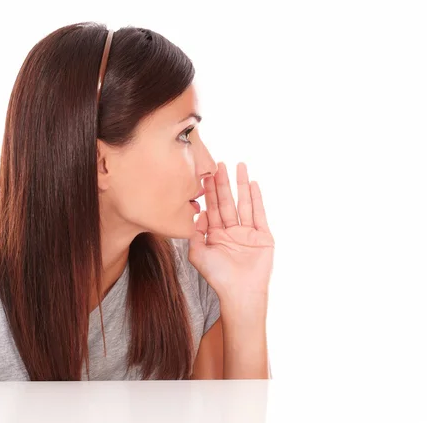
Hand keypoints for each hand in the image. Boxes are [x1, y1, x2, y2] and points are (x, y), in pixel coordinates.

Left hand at [188, 162, 274, 300]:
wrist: (240, 293)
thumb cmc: (218, 278)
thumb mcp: (198, 254)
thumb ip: (194, 234)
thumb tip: (198, 213)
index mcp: (216, 235)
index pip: (211, 208)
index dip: (208, 191)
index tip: (204, 174)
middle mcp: (231, 231)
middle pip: (226, 202)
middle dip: (223, 183)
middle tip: (219, 164)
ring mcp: (248, 233)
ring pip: (243, 203)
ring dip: (241, 185)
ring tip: (239, 166)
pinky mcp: (263, 236)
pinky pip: (259, 214)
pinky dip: (256, 198)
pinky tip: (253, 184)